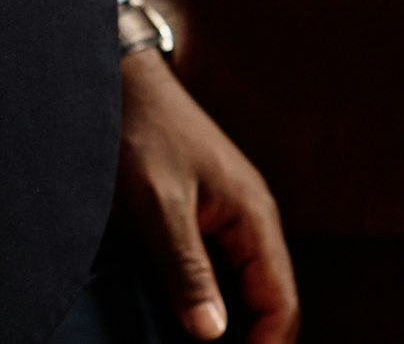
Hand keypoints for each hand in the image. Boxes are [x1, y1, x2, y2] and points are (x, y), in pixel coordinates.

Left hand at [115, 49, 299, 342]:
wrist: (122, 84)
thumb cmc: (141, 134)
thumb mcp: (158, 206)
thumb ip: (187, 270)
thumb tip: (214, 335)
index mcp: (254, 216)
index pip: (282, 301)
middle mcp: (251, 220)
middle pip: (270, 300)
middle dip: (252, 339)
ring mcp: (230, 218)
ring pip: (246, 290)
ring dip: (229, 325)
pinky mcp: (205, 218)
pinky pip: (221, 273)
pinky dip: (211, 303)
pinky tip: (179, 321)